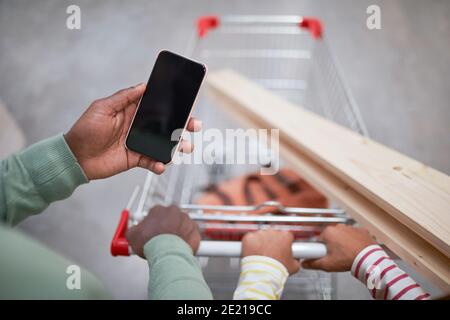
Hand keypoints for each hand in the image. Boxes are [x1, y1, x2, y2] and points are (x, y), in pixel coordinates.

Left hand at [65, 84, 200, 179]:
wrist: (75, 158)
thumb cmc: (85, 130)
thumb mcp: (102, 108)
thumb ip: (123, 97)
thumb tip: (143, 85)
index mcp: (131, 111)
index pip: (156, 106)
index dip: (172, 104)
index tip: (186, 102)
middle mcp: (138, 126)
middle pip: (165, 125)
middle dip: (182, 125)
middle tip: (194, 125)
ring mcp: (138, 143)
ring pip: (163, 144)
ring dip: (176, 146)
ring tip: (185, 147)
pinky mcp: (135, 159)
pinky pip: (151, 161)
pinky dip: (159, 164)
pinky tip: (161, 164)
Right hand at [126, 205, 200, 257]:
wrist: (168, 253)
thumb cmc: (151, 243)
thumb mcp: (132, 236)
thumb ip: (132, 230)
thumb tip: (132, 231)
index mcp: (158, 210)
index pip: (155, 214)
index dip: (152, 224)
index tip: (151, 231)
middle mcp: (174, 211)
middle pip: (169, 218)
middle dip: (166, 227)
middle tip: (161, 238)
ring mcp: (186, 220)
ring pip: (181, 225)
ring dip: (177, 232)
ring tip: (171, 244)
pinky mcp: (195, 230)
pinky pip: (191, 233)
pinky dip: (187, 239)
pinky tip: (180, 247)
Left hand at [241, 230, 299, 274]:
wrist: (262, 273)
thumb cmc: (277, 269)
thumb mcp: (294, 266)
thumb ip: (297, 260)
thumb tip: (296, 259)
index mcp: (285, 236)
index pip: (286, 236)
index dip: (284, 243)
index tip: (281, 249)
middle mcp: (273, 232)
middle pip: (273, 234)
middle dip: (272, 242)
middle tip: (270, 253)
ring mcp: (260, 233)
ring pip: (261, 235)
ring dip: (261, 242)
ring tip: (261, 254)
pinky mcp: (249, 237)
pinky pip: (250, 238)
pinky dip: (250, 244)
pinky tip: (253, 252)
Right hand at [302, 224, 376, 271]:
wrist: (368, 259)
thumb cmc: (348, 259)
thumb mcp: (327, 264)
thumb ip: (313, 263)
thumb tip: (305, 264)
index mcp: (328, 232)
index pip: (319, 240)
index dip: (321, 249)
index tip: (325, 255)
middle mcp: (339, 227)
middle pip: (330, 237)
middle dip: (332, 245)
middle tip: (336, 256)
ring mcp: (350, 227)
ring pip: (342, 236)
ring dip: (342, 243)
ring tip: (346, 254)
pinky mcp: (361, 230)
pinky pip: (354, 235)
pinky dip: (354, 241)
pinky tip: (354, 249)